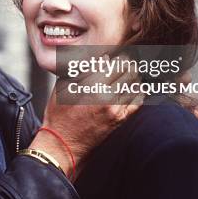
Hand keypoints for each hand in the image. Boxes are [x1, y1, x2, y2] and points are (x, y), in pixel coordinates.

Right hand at [28, 55, 142, 179]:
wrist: (63, 142)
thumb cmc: (59, 114)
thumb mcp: (63, 86)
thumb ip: (81, 70)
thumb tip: (100, 57)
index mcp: (91, 85)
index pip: (116, 62)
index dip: (117, 57)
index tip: (115, 56)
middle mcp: (106, 96)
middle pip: (129, 70)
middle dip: (126, 64)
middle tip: (122, 63)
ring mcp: (116, 109)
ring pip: (135, 83)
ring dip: (132, 76)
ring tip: (126, 74)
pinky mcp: (121, 120)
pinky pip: (138, 100)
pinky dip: (137, 91)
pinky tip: (131, 88)